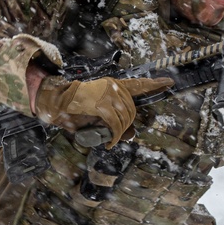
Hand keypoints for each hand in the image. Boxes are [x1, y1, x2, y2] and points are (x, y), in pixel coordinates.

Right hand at [34, 75, 172, 145]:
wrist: (54, 101)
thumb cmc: (76, 109)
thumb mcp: (98, 115)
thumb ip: (116, 121)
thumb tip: (132, 134)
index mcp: (113, 85)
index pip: (138, 84)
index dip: (154, 84)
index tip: (169, 82)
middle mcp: (112, 87)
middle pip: (132, 110)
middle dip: (127, 125)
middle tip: (115, 135)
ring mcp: (107, 94)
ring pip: (125, 118)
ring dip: (120, 132)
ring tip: (110, 139)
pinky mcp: (100, 104)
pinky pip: (115, 124)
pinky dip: (114, 136)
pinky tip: (110, 142)